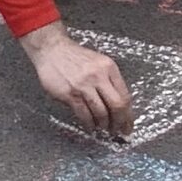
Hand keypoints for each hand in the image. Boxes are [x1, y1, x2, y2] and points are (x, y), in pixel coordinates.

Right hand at [20, 23, 134, 136]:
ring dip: (104, 124)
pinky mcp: (70, 93)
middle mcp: (99, 76)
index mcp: (109, 68)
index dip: (128, 115)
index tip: (128, 124)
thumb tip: (119, 106)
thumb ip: (109, 81)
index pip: (125, 96)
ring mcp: (84, 85)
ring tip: (103, 128)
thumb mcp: (98, 63)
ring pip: (101, 112)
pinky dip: (89, 123)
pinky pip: (84, 114)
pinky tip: (90, 126)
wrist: (52, 49)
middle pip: (117, 105)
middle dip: (120, 123)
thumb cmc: (74, 57)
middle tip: (118, 131)